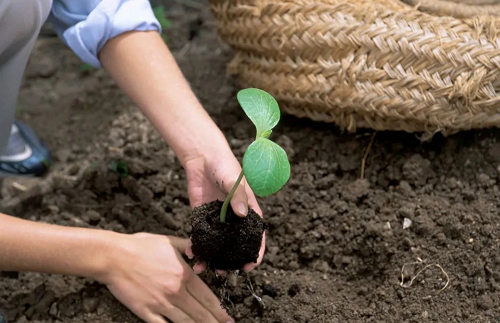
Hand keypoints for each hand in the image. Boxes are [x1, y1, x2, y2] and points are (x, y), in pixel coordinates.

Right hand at [99, 233, 232, 322]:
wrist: (114, 256)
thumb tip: (200, 249)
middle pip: (200, 313)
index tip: (228, 318)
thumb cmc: (141, 246)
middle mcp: (176, 292)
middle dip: (214, 322)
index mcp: (184, 275)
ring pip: (186, 322)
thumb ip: (189, 247)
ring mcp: (161, 304)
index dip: (220, 310)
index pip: (208, 297)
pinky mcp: (146, 311)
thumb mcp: (170, 241)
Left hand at [184, 150, 264, 272]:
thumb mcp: (234, 179)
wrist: (203, 157)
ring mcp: (217, 220)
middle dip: (230, 262)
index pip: (256, 236)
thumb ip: (238, 196)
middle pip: (235, 245)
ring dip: (211, 258)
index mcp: (248, 211)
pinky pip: (200, 236)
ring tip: (204, 269)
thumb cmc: (224, 165)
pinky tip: (191, 254)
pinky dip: (196, 246)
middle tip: (224, 273)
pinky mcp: (202, 217)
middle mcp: (234, 219)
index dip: (255, 253)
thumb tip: (242, 214)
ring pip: (216, 244)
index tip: (250, 266)